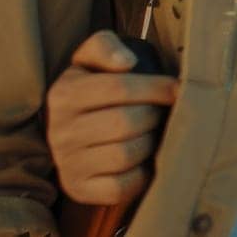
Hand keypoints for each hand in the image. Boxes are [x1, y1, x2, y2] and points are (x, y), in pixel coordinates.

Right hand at [45, 30, 178, 204]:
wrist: (67, 131)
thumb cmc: (90, 88)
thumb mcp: (89, 59)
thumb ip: (105, 46)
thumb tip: (127, 62)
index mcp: (63, 95)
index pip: (120, 87)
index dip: (156, 87)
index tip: (176, 89)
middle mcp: (60, 132)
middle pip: (126, 122)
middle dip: (154, 115)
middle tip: (160, 112)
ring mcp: (69, 165)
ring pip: (127, 154)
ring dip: (149, 143)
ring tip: (150, 133)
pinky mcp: (79, 190)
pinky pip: (122, 187)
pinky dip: (140, 174)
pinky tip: (141, 160)